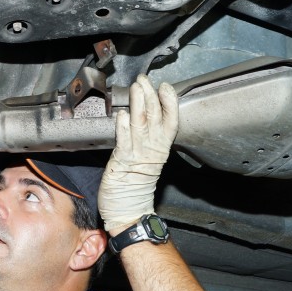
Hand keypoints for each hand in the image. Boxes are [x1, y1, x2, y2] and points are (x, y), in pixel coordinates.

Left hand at [99, 75, 178, 232]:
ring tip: (137, 87)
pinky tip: (124, 114)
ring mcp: (137, 155)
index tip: (166, 87)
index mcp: (160, 149)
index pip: (169, 121)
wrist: (129, 211)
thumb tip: (139, 118)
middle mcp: (151, 149)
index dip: (169, 103)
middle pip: (155, 117)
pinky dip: (124, 127)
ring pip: (141, 124)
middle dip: (151, 96)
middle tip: (145, 79)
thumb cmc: (134, 187)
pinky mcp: (122, 162)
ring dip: (139, 104)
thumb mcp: (145, 160)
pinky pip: (124, 140)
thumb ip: (145, 140)